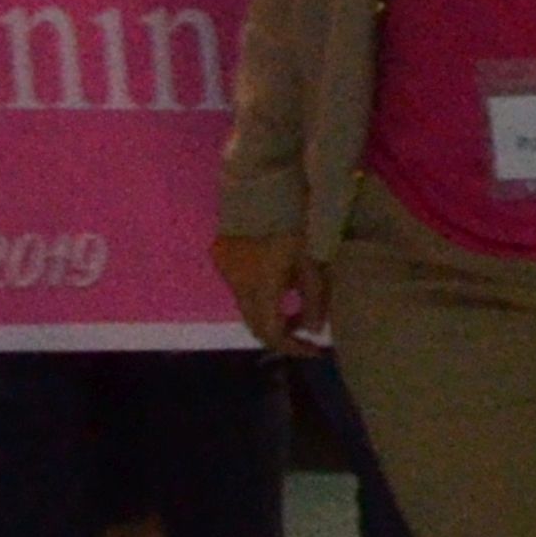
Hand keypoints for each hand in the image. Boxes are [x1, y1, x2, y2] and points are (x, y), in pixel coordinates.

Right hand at [211, 233, 323, 349]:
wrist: (260, 186)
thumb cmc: (295, 222)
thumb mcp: (313, 261)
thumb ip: (314, 298)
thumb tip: (314, 330)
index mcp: (261, 288)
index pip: (272, 334)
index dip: (292, 347)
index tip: (314, 350)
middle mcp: (238, 285)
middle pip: (256, 325)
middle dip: (281, 334)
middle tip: (305, 333)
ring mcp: (226, 272)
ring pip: (247, 307)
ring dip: (270, 314)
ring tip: (295, 309)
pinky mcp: (221, 258)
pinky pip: (240, 288)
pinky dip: (259, 296)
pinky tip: (277, 284)